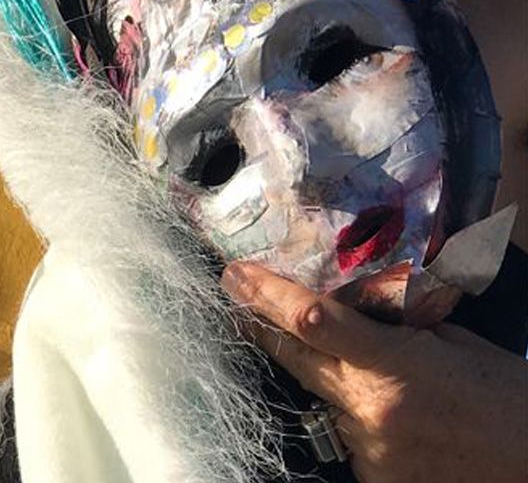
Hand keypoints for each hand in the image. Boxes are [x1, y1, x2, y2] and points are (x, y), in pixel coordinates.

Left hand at [221, 262, 527, 482]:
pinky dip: (357, 418)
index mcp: (395, 365)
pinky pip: (345, 435)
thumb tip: (347, 302)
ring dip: (331, 381)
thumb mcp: (450, 341)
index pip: (314, 322)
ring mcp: (367, 448)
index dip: (267, 297)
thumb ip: (393, 323)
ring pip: (322, 398)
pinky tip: (396, 418)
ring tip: (383, 382)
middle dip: (260, 326)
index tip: (237, 275)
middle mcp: (370, 409)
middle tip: (237, 299)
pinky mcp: (371, 478)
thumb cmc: (503, 394)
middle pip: (295, 358)